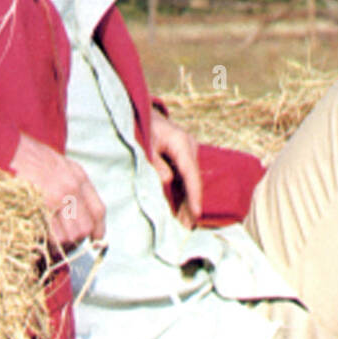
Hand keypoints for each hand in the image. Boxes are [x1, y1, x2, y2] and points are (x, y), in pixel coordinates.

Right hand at [9, 131, 105, 250]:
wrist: (7, 149)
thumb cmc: (29, 157)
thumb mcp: (60, 164)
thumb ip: (72, 185)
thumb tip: (78, 213)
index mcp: (79, 177)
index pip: (98, 210)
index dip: (98, 228)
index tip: (96, 239)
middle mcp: (72, 188)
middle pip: (84, 228)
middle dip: (75, 240)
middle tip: (63, 242)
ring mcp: (56, 198)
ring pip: (68, 236)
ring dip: (60, 243)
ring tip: (50, 241)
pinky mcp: (39, 207)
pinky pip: (50, 235)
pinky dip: (46, 242)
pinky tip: (40, 240)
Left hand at [149, 112, 201, 227]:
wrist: (141, 111)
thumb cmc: (141, 125)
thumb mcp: (145, 143)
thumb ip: (155, 163)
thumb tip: (167, 181)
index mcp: (181, 143)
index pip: (190, 173)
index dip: (194, 195)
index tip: (197, 214)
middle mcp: (189, 147)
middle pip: (194, 180)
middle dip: (192, 204)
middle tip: (188, 227)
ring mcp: (188, 151)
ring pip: (191, 181)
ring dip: (188, 201)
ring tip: (186, 224)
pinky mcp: (183, 156)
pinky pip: (186, 178)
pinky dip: (184, 193)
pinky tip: (182, 210)